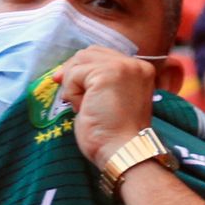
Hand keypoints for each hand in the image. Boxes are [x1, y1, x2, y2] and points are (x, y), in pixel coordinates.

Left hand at [56, 45, 158, 165]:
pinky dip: (71, 93)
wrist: (123, 151)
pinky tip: (81, 109)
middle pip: (89, 53)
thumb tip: (64, 72)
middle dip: (72, 72)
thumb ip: (98, 82)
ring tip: (82, 107)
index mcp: (140, 70)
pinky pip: (74, 75)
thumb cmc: (114, 134)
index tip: (66, 84)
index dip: (81, 68)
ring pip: (80, 62)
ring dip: (72, 85)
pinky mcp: (108, 73)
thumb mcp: (109, 100)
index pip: (102, 55)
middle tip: (65, 95)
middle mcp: (135, 64)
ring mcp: (122, 67)